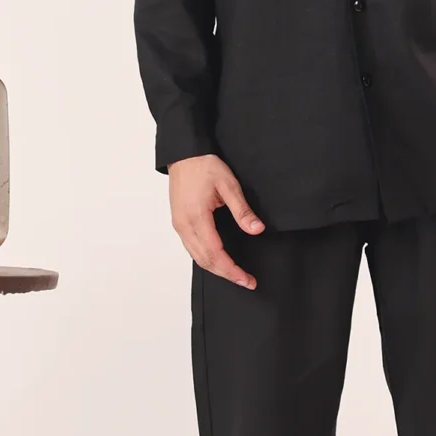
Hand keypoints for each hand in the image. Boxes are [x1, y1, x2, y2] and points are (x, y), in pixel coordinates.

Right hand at [167, 155, 264, 289]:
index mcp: (196, 217)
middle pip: (205, 261)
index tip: (247, 279)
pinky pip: (191, 248)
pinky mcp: (178, 222)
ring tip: (234, 274)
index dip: (232, 270)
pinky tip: (217, 260)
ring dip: (215, 269)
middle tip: (245, 281)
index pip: (216, 254)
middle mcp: (184, 225)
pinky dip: (205, 259)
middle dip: (226, 274)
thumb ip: (242, 210)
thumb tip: (256, 230)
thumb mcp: (229, 185)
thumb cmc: (204, 165)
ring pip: (196, 257)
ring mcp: (179, 225)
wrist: (184, 154)